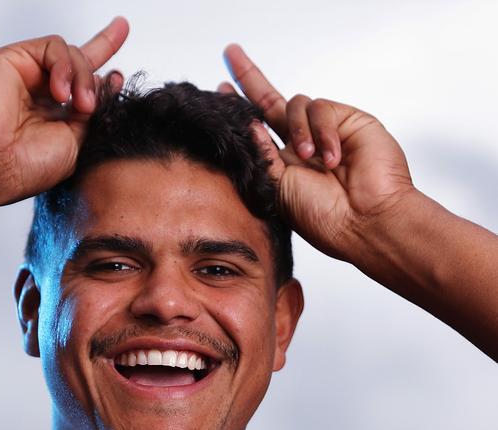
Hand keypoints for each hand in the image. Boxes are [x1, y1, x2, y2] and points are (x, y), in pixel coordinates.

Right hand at [0, 17, 128, 206]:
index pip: (82, 89)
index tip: (120, 78)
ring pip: (71, 54)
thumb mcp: (77, 143)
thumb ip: (92, 114)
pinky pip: (53, 47)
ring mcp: (27, 75)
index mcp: (55, 116)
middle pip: (78, 59)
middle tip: (121, 35)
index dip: (103, 79)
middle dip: (105, 43)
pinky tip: (60, 93)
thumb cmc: (26, 165)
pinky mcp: (14, 58)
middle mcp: (40, 93)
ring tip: (80, 105)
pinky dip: (65, 67)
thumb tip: (108, 83)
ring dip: (83, 78)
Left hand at [222, 44, 415, 261]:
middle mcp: (302, 143)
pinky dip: (322, 130)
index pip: (256, 128)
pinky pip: (321, 108)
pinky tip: (332, 157)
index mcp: (282, 163)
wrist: (364, 221)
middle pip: (270, 101)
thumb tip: (247, 124)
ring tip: (309, 158)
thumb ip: (262, 153)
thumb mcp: (278, 187)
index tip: (220, 90)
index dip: (238, 109)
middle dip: (249, 77)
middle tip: (231, 53)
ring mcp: (324, 131)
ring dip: (298, 129)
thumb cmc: (322, 215)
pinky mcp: (348, 120)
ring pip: (296, 104)